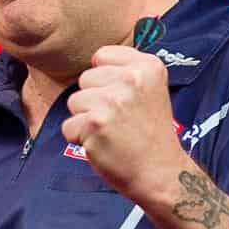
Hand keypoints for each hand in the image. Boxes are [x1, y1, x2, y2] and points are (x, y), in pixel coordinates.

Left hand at [63, 47, 188, 202]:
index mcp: (147, 66)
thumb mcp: (150, 90)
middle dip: (94, 100)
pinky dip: (80, 139)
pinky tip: (103, 143)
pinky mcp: (95, 124)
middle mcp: (131, 79)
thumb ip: (125, 71)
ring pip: (74, 101)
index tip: (122, 96)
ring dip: (86, 119)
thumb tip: (93, 62)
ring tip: (111, 131)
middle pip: (85, 79)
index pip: (101, 56)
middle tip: (119, 119)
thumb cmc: (150, 132)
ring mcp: (112, 101)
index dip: (104, 78)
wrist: (160, 172)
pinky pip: (68, 126)